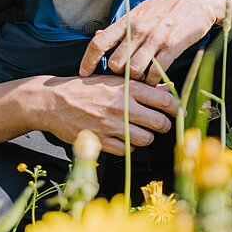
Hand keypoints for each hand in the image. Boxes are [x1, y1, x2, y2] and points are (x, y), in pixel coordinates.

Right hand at [32, 75, 179, 156]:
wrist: (53, 102)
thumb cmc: (88, 89)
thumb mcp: (115, 81)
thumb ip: (143, 87)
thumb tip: (170, 88)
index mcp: (127, 88)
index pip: (165, 100)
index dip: (176, 109)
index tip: (178, 112)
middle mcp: (121, 106)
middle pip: (159, 122)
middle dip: (165, 126)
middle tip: (163, 125)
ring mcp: (110, 125)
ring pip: (145, 139)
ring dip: (148, 138)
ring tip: (143, 133)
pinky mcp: (99, 140)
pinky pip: (127, 150)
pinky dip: (130, 147)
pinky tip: (126, 139)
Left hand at [79, 0, 224, 82]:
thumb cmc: (169, 6)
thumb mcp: (141, 11)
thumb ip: (120, 27)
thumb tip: (97, 37)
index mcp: (128, 20)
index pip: (99, 43)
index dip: (87, 61)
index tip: (85, 74)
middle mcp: (138, 30)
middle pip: (115, 63)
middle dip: (118, 73)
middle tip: (126, 75)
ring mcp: (155, 38)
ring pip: (134, 70)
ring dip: (136, 78)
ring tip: (142, 77)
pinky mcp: (172, 47)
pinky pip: (155, 72)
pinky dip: (153, 80)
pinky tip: (156, 77)